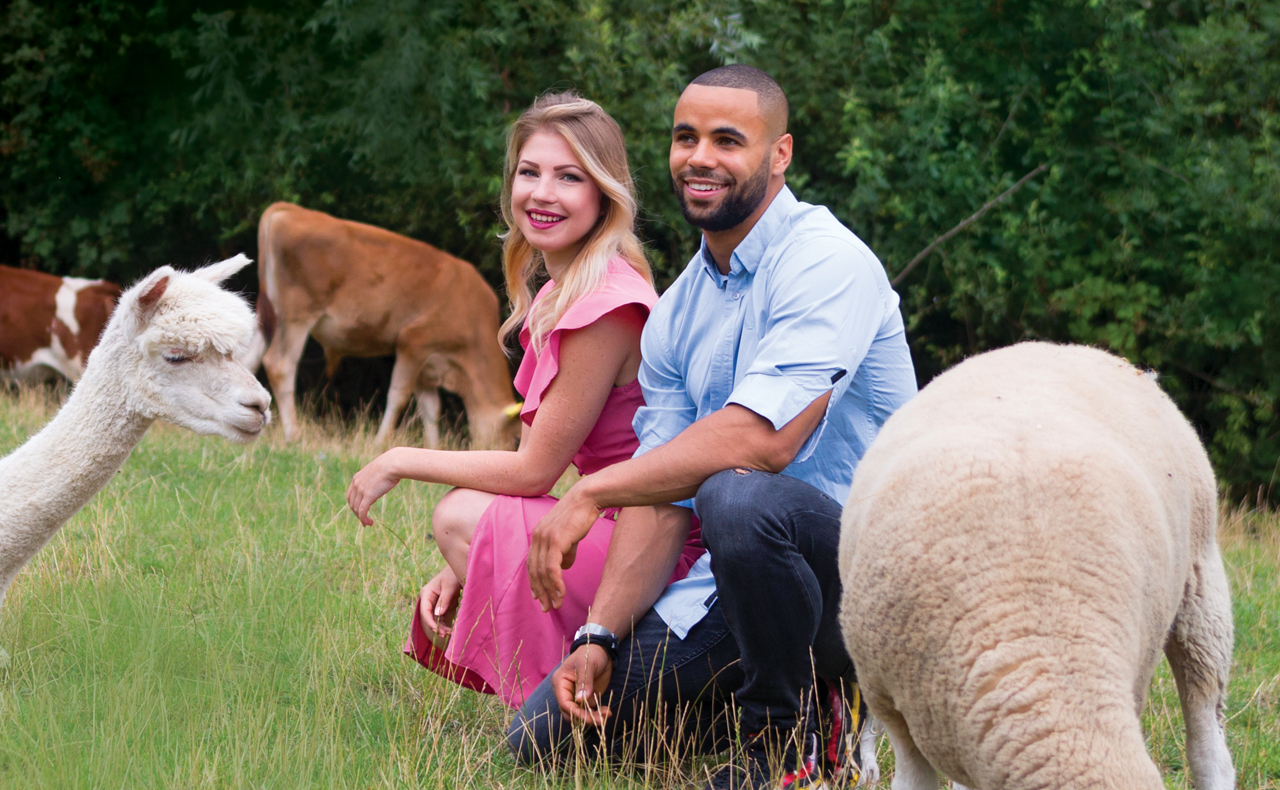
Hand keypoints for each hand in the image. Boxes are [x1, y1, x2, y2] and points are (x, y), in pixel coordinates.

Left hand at [347, 450, 402, 525]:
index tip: (360, 511)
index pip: (350, 495)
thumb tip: (379, 484)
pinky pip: (362, 511)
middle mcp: (356, 484)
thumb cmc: (390, 466)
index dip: (354, 505)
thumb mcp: (378, 472)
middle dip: (357, 513)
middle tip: (364, 520)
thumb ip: (374, 479)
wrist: (393, 463)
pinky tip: (369, 523)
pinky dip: (364, 519)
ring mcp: (361, 490)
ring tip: (368, 523)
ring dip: (361, 518)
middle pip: (351, 503)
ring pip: (357, 509)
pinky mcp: (368, 495)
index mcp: (357, 478)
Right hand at [420, 566, 460, 638]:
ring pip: (434, 619)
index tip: (437, 630)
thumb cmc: (453, 575)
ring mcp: (434, 603)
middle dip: (436, 626)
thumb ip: (444, 600)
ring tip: (448, 634)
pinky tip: (449, 630)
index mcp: (426, 593)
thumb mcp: (449, 587)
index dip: (430, 622)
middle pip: (429, 616)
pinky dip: (444, 624)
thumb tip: (437, 614)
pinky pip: (440, 618)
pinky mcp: (441, 606)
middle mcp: (428, 599)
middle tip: (445, 634)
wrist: (459, 569)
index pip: (425, 611)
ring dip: (440, 627)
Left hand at [527, 485, 599, 610]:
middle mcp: (537, 537)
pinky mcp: (555, 540)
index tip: (539, 597)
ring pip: (542, 572)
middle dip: (540, 592)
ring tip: (556, 604)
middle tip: (546, 608)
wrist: (587, 498)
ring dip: (549, 591)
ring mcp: (545, 538)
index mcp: (538, 535)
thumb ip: (565, 552)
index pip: (532, 564)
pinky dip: (556, 583)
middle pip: (534, 571)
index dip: (534, 582)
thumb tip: (564, 568)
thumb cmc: (581, 515)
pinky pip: (552, 567)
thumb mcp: (569, 536)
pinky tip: (561, 593)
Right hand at [551, 644, 612, 727]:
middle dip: (585, 718)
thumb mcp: (587, 665)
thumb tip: (581, 700)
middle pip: (571, 713)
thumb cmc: (590, 653)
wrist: (602, 650)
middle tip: (601, 719)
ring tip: (607, 715)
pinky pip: (589, 711)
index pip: (564, 703)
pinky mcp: (587, 698)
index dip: (576, 713)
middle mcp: (566, 692)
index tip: (589, 717)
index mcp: (560, 683)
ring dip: (593, 718)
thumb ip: (584, 682)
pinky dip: (598, 714)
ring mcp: (576, 696)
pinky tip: (607, 712)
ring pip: (580, 715)